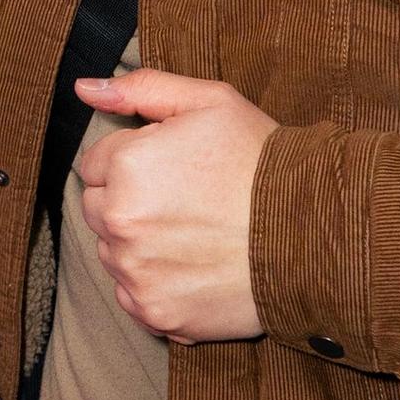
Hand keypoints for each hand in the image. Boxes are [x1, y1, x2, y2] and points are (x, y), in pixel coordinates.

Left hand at [72, 69, 275, 339]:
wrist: (314, 232)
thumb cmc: (262, 162)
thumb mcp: (210, 103)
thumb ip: (142, 89)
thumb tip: (85, 89)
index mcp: (128, 166)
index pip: (95, 163)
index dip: (134, 161)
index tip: (172, 168)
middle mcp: (121, 222)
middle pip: (97, 209)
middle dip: (128, 201)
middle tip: (184, 200)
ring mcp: (136, 271)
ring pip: (112, 252)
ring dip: (138, 244)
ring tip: (192, 234)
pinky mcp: (154, 311)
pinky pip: (131, 294)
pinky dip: (153, 284)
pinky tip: (192, 266)